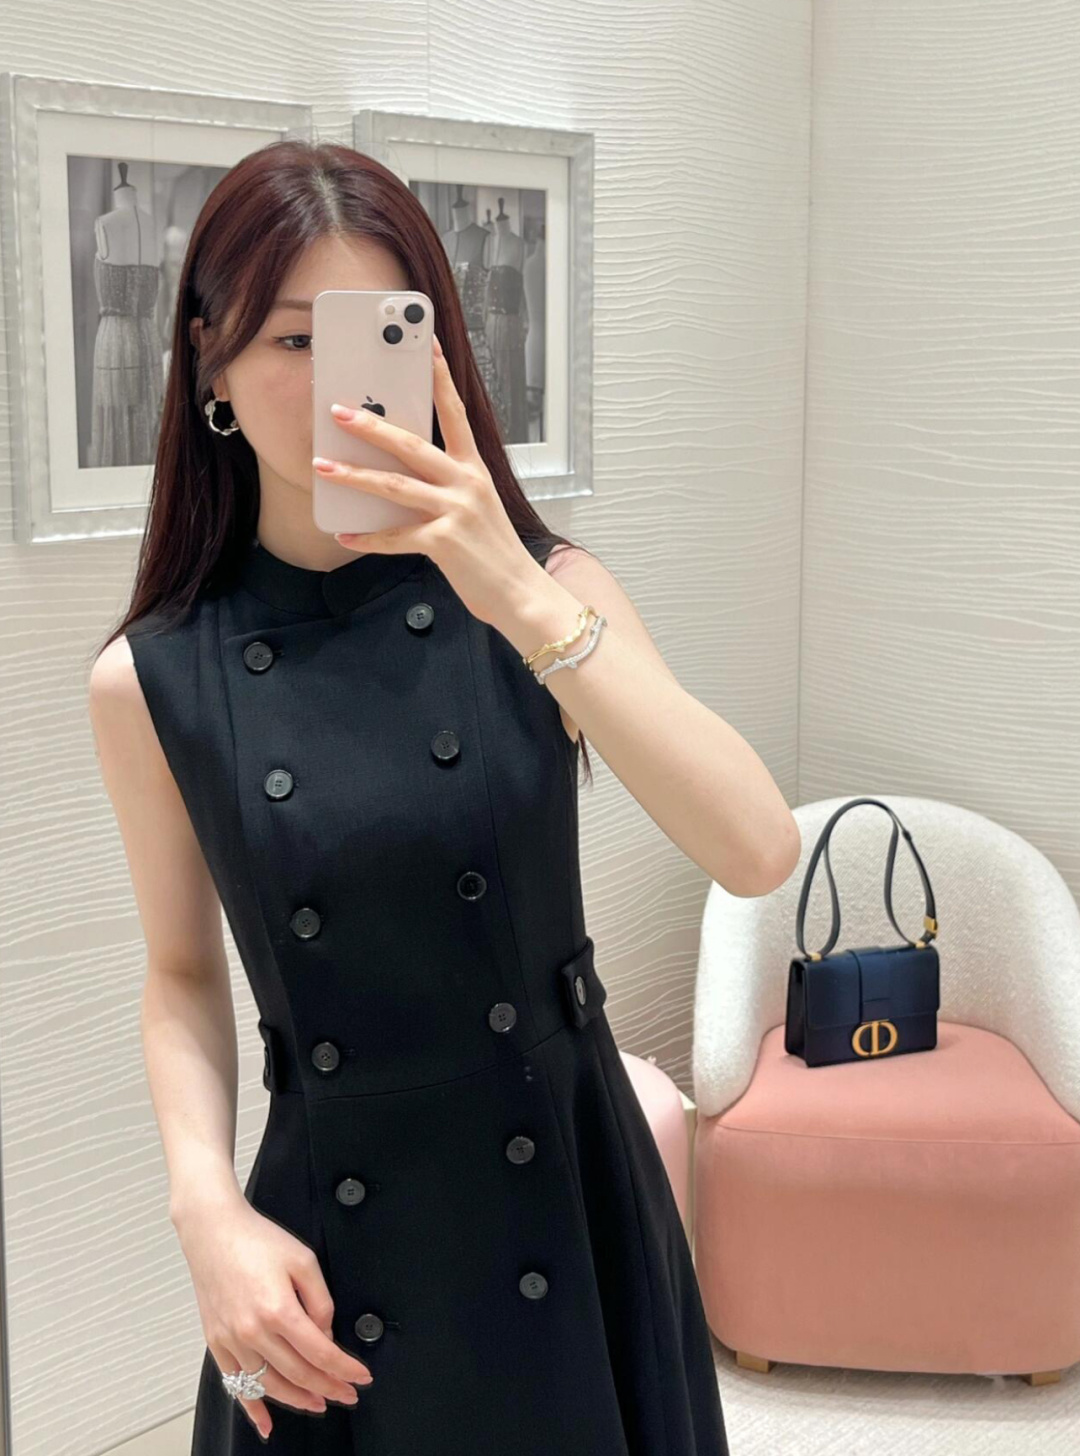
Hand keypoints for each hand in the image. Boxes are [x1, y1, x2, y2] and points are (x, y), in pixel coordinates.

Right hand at [175, 1195, 372, 1440]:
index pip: (320, 1352)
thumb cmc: (258, 1240)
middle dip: (328, 1388)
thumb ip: (320, 1301)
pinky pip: (235, 1384)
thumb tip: (325, 1335)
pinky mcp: (216, 1343)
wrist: (213, 1231)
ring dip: (298, 1400)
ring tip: (320, 1403)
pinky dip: (252, 1407)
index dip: (344, 1369)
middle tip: (348, 1395)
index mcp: (278, 1309)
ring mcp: (231, 1340)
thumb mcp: (303, 1260)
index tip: (361, 1377)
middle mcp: (252, 1331)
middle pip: (297, 1374)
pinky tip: (266, 1423)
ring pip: (269, 1385)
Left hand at [313, 334, 541, 626]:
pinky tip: (345, 534)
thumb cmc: (495, 552)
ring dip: (355, 475)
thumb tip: (399, 476)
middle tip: (338, 411)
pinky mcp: (445, 543)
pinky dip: (368, 537)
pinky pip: (396, 536)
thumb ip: (445, 488)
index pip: (455, 413)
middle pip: (412, 445)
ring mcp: (456, 512)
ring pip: (395, 486)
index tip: (425, 344)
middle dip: (372, 426)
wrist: (520, 593)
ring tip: (323, 466)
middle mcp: (466, 484)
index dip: (439, 377)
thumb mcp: (476, 508)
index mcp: (474, 470)